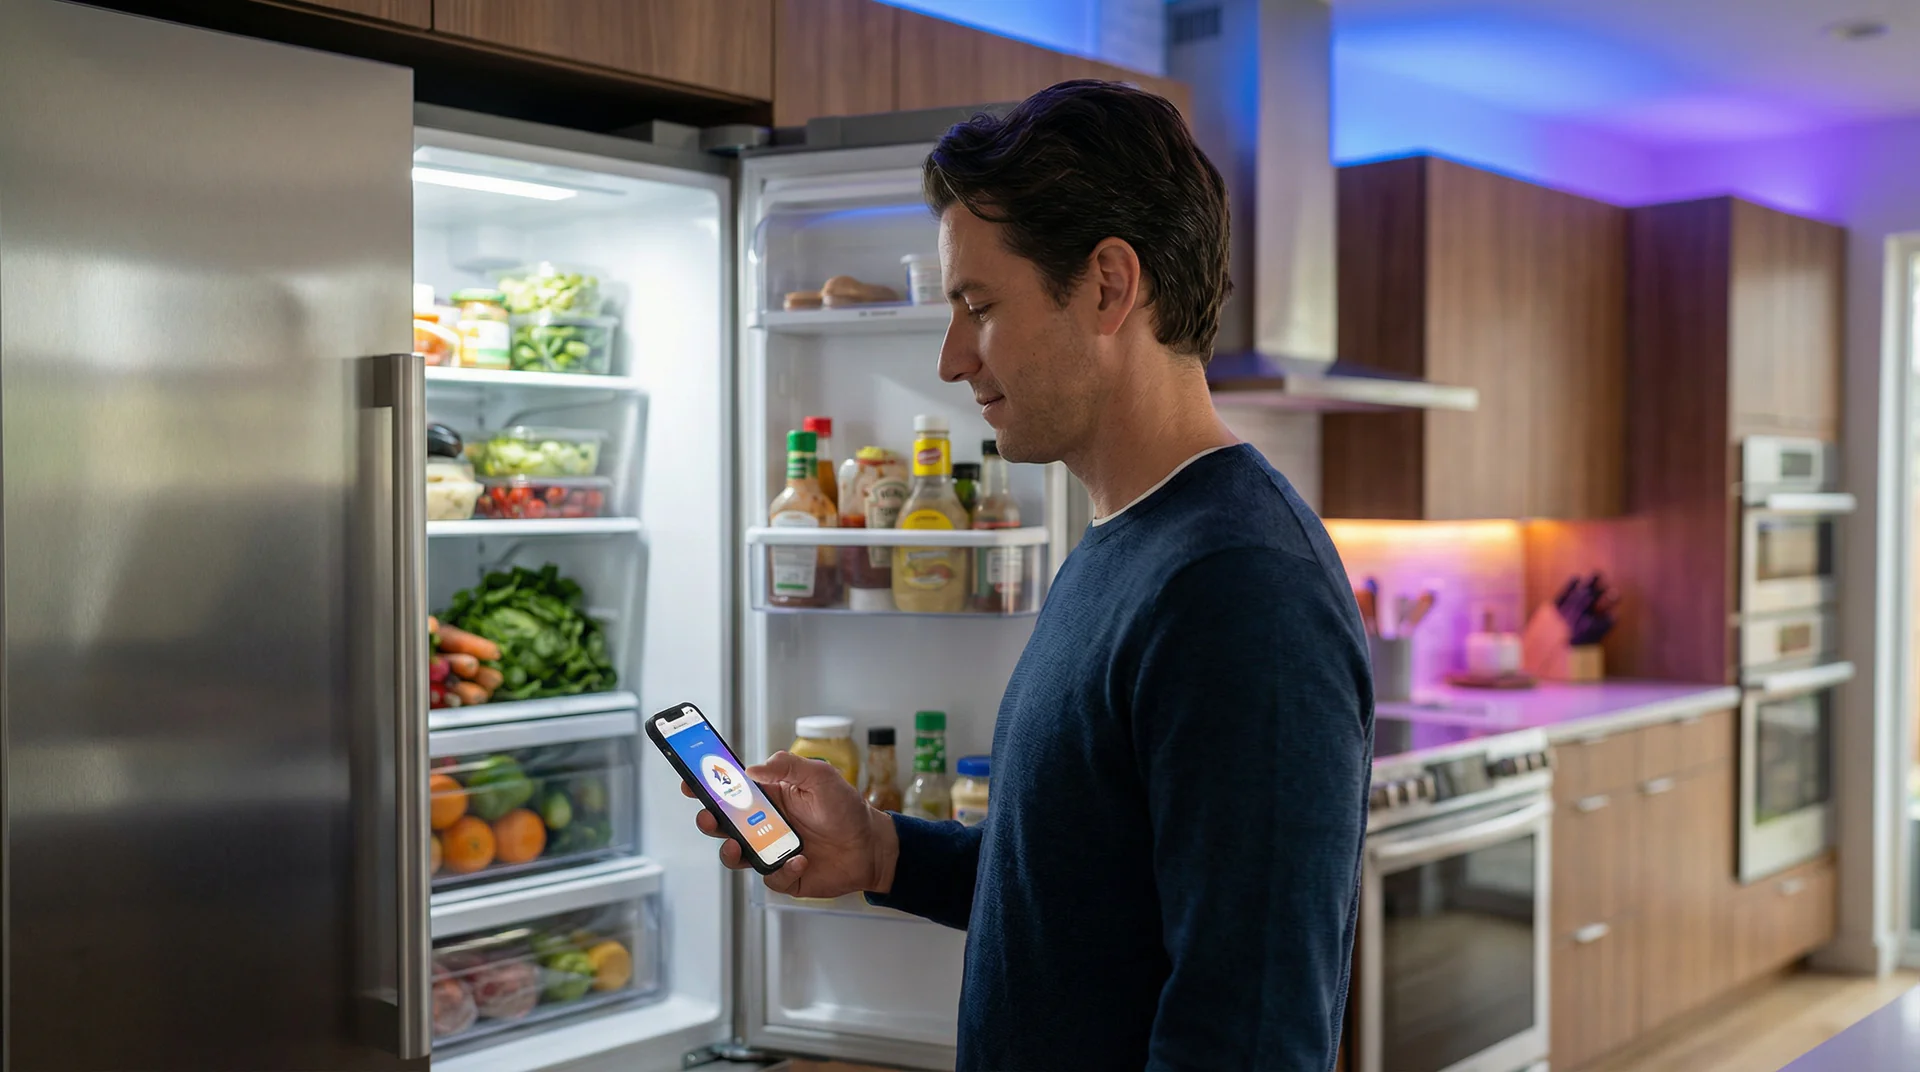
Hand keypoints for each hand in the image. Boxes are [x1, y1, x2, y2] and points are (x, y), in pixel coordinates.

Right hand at [681, 750, 897, 897]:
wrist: (871, 846)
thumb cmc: (846, 809)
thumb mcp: (821, 776)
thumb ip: (788, 767)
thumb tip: (753, 769)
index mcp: (768, 796)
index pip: (730, 790)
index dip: (707, 786)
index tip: (689, 781)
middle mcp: (764, 824)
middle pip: (724, 824)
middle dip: (709, 820)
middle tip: (709, 818)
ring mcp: (771, 851)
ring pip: (736, 854)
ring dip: (731, 851)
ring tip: (739, 845)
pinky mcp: (784, 875)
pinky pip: (771, 877)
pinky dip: (782, 869)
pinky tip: (801, 858)